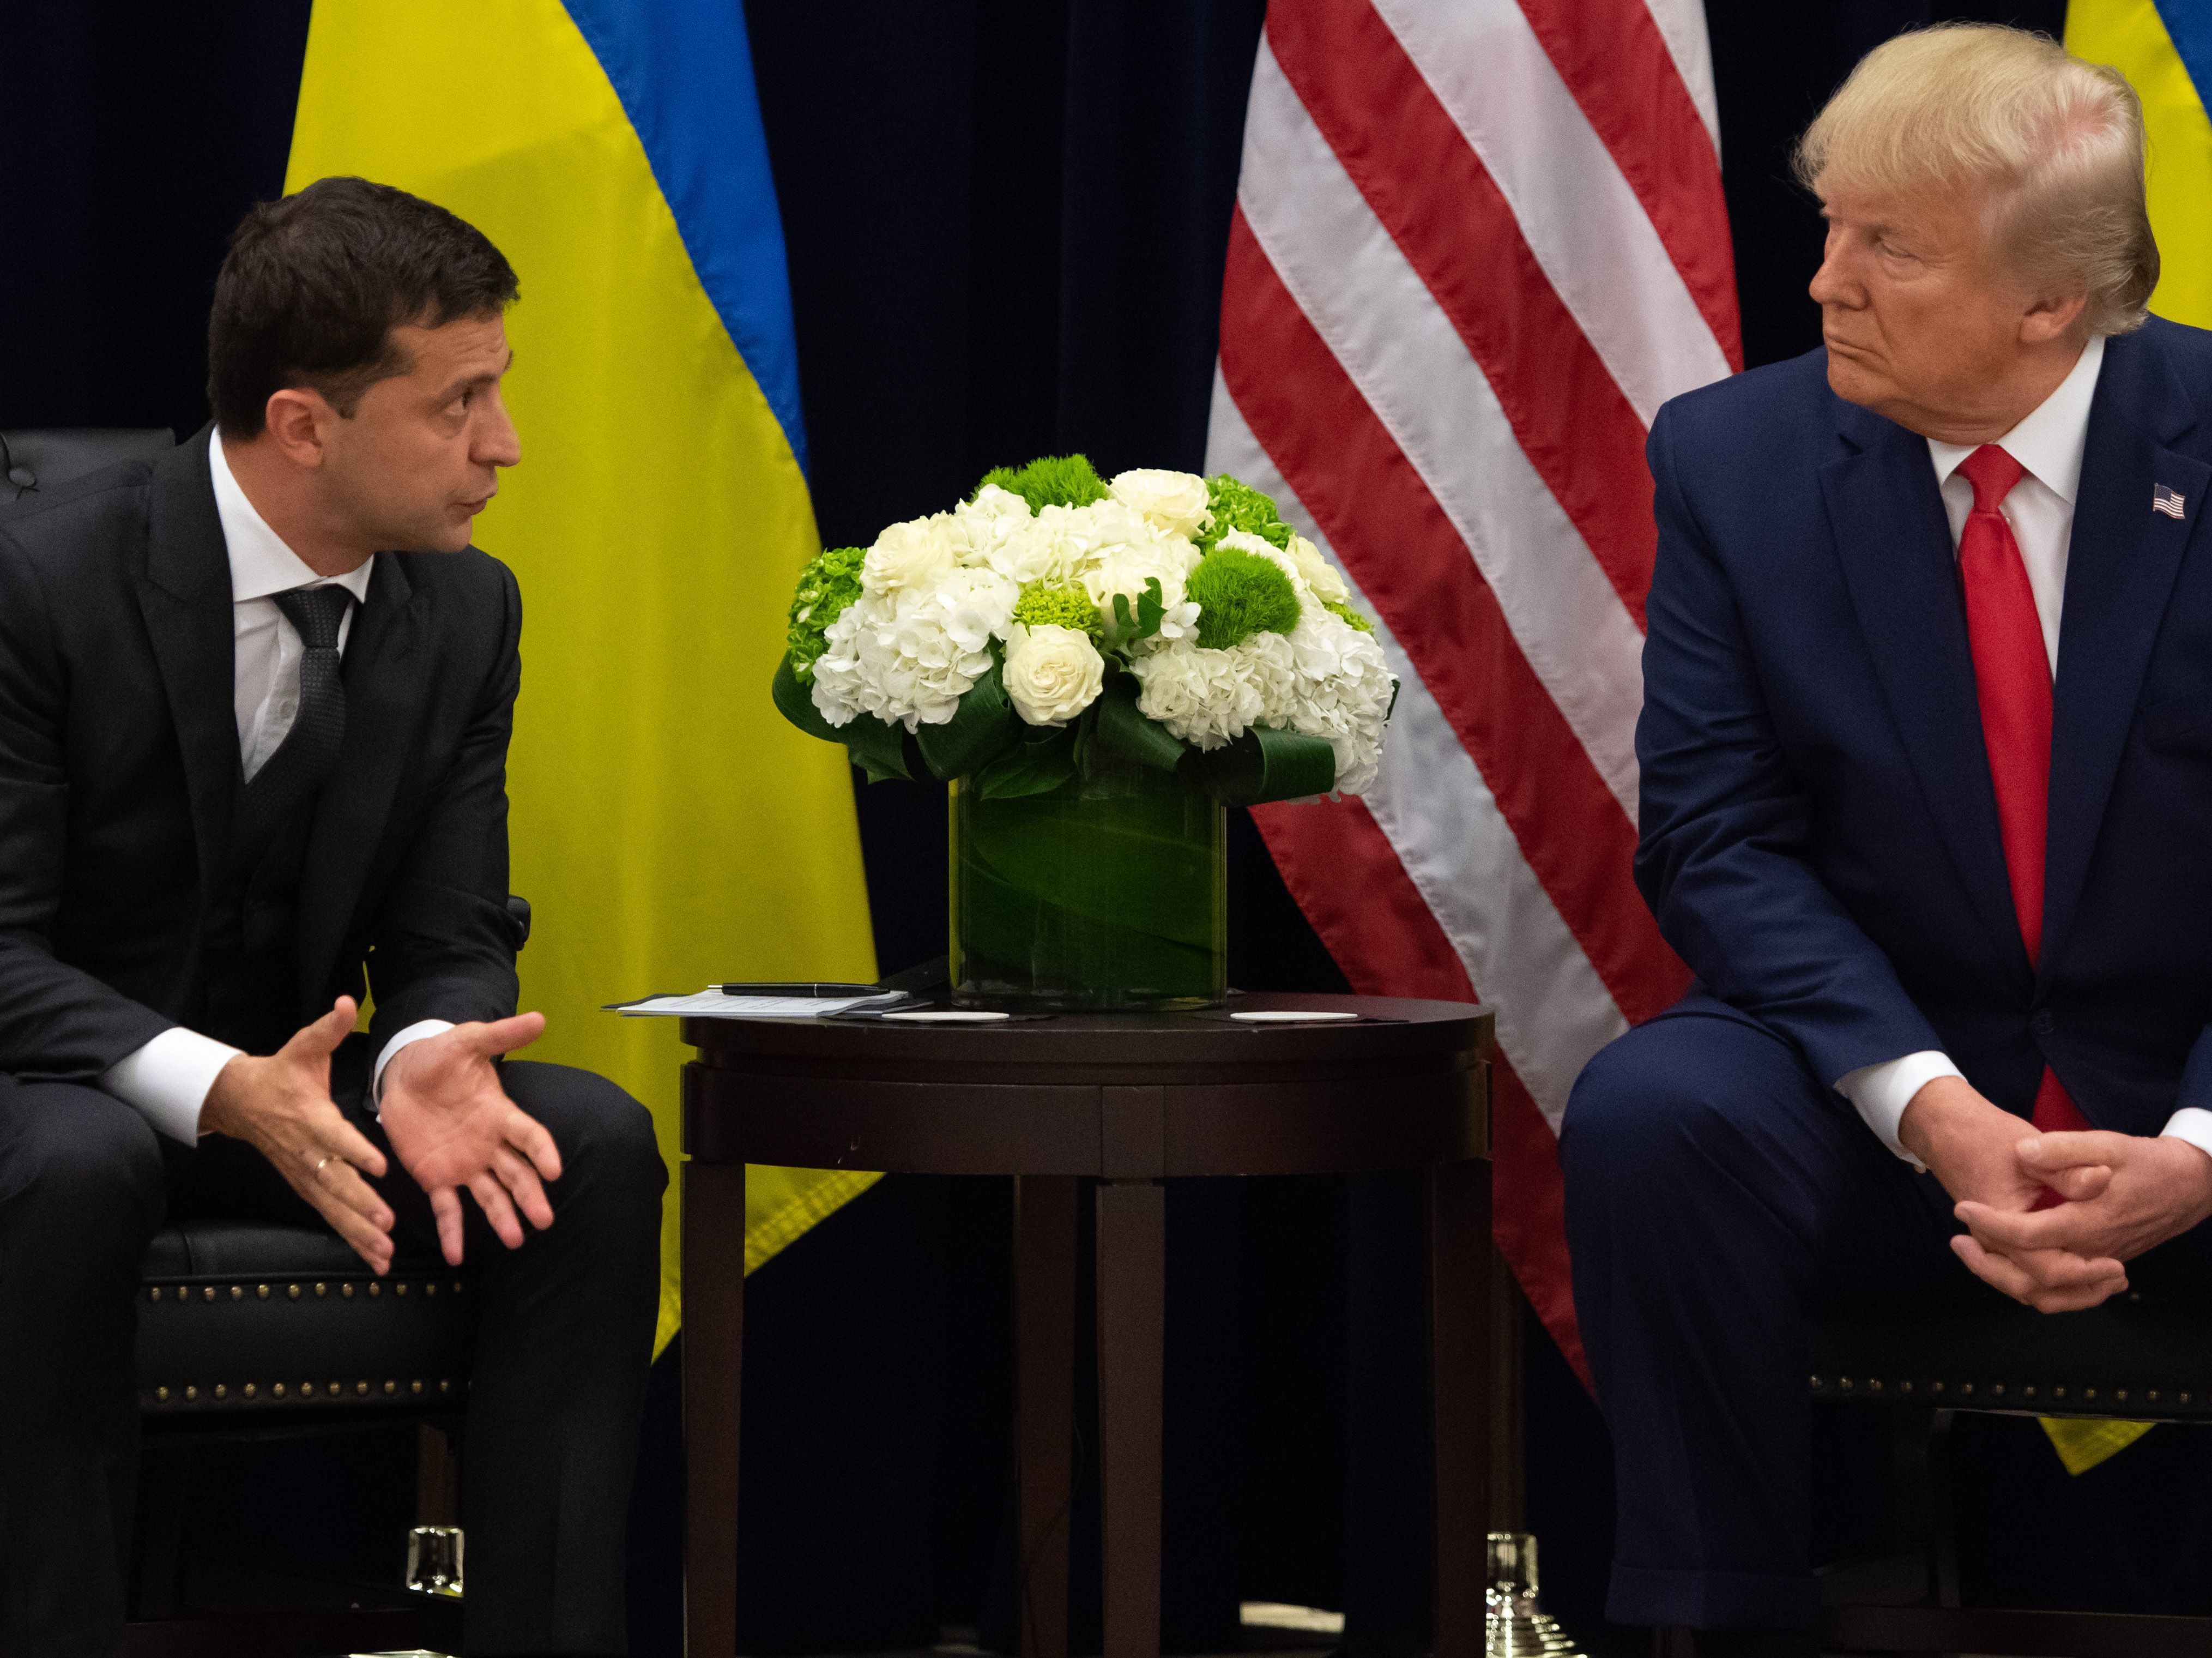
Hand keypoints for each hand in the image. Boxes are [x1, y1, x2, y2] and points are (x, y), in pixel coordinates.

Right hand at [201, 997, 393, 1272]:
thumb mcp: (303, 1046)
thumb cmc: (281, 1072)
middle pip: (335, 1181)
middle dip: (361, 1204)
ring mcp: (304, 1173)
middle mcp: (307, 1151)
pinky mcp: (304, 1185)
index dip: (354, 1151)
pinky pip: (329, 1215)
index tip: (377, 1166)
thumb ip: (327, 1029)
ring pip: (333, 1207)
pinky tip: (374, 1257)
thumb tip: (345, 1003)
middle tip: (386, 1223)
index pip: (334, 1137)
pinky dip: (351, 1237)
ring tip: (383, 1254)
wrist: (238, 1100)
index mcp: (311, 1117)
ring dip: (358, 1231)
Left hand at [379, 1013, 559, 1266]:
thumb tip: (539, 1018)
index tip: (554, 1170)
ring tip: (515, 1240)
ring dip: (503, 1217)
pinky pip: (448, 1207)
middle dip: (530, 1197)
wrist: (403, 1073)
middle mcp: (488, 1144)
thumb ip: (499, 1034)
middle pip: (516, 1174)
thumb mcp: (466, 1041)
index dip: (542, 1151)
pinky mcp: (437, 1177)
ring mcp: (464, 1164)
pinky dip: (453, 1231)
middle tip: (544, 1220)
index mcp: (499, 1113)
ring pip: (490, 1195)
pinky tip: (457, 1255)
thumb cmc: (440, 1056)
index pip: (529, 1134)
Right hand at [1899, 1075, 2124, 1311]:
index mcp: (1999, 1222)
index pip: (2043, 1268)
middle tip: (2118, 1277)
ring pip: (2026, 1290)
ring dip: (2067, 1293)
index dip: (2084, 1272)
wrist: (1947, 1131)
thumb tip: (2102, 1177)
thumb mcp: (2029, 1146)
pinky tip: (2081, 1276)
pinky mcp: (1995, 1241)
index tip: (2118, 1266)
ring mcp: (1990, 1244)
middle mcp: (1991, 1241)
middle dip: (2079, 1292)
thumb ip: (2066, 1169)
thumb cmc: (1985, 1136)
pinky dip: (2051, 1284)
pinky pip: (2021, 1277)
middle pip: (2033, 1289)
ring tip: (2106, 1284)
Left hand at [1955, 1130, 2211, 1306]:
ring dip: (2004, 1279)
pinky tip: (2006, 1264)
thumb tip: (2023, 1152)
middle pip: (2032, 1279)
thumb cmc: (2147, 1162)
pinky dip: (2031, 1286)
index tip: (1962, 1208)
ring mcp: (2097, 1264)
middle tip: (1958, 1239)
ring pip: (2046, 1294)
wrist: (2188, 1185)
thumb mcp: (2107, 1144)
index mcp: (2088, 1223)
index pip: (2028, 1236)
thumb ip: (2064, 1149)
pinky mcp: (2098, 1266)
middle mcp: (2092, 1252)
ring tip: (1972, 1252)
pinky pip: (2062, 1292)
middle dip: (1987, 1264)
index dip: (1990, 1224)